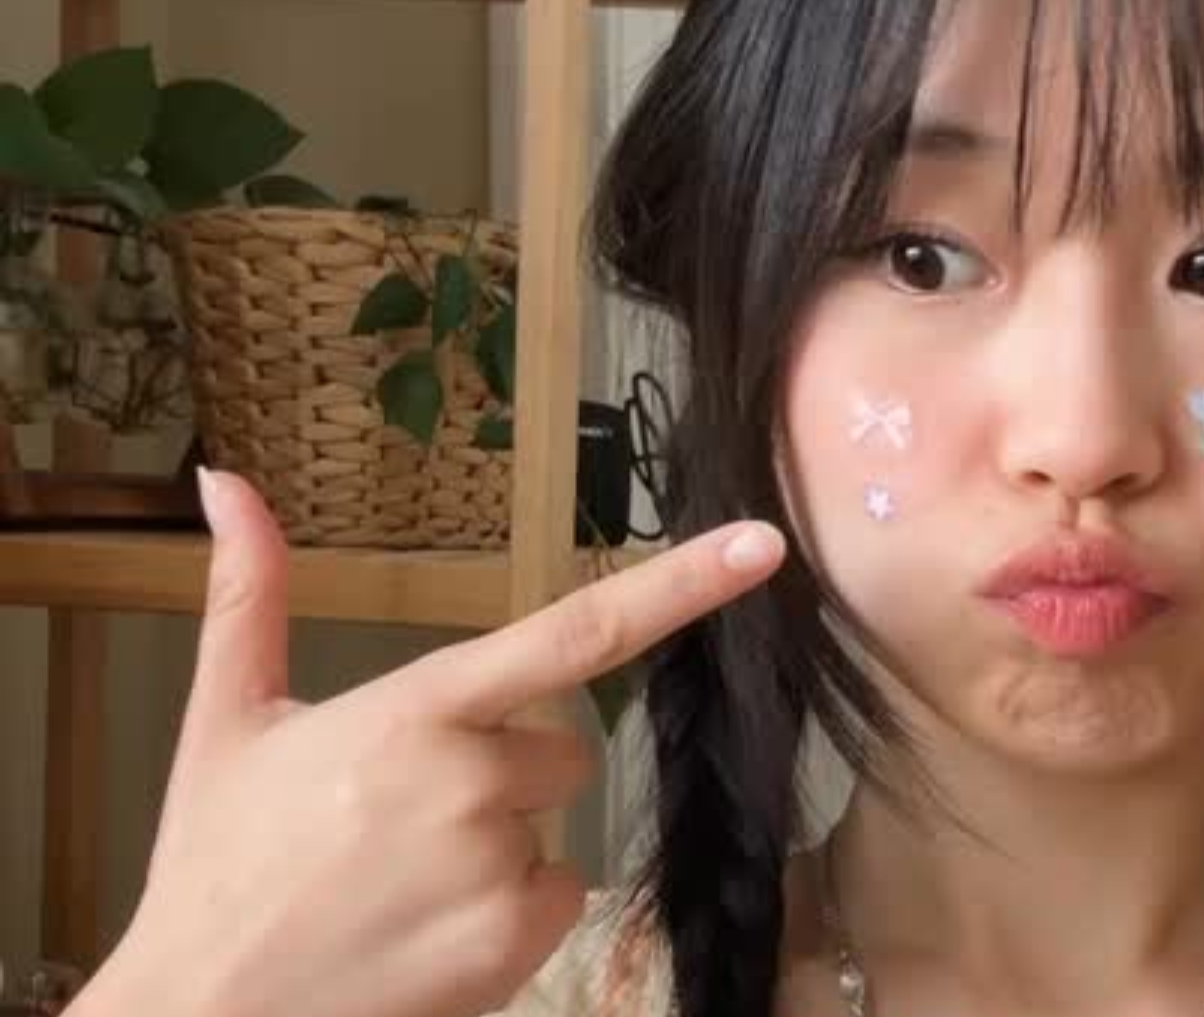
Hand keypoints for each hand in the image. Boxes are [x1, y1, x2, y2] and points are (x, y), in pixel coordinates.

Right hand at [73, 470, 785, 1016]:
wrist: (202, 1015)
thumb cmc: (215, 866)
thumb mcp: (225, 723)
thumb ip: (249, 596)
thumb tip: (224, 479)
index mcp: (413, 710)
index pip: (575, 633)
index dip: (682, 585)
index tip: (763, 545)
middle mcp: (469, 779)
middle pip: (561, 749)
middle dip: (504, 773)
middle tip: (401, 818)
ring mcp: (498, 864)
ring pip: (553, 827)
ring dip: (499, 847)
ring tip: (399, 881)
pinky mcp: (514, 939)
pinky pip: (556, 894)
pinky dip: (506, 911)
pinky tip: (426, 928)